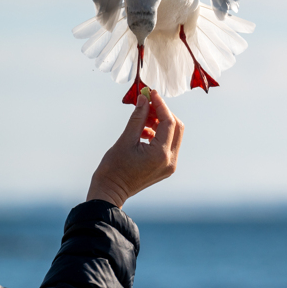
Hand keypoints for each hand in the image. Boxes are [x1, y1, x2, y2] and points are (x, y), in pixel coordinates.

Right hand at [86, 89, 183, 207]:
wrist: (109, 193)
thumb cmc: (112, 169)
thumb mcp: (125, 140)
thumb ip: (138, 118)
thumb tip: (144, 99)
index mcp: (161, 154)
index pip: (169, 122)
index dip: (161, 105)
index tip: (151, 94)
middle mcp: (170, 160)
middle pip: (176, 127)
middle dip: (163, 113)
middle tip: (147, 105)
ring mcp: (170, 165)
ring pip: (174, 135)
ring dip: (161, 123)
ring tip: (142, 120)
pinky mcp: (166, 167)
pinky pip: (168, 145)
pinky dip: (159, 135)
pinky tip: (143, 132)